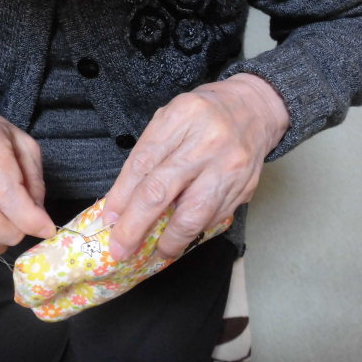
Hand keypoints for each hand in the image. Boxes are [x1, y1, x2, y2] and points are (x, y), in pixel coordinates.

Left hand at [103, 73, 289, 259]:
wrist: (253, 109)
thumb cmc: (203, 116)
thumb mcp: (170, 119)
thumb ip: (148, 155)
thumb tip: (122, 203)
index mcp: (181, 117)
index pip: (143, 163)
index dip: (121, 196)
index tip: (108, 219)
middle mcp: (207, 142)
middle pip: (161, 190)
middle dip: (136, 225)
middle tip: (120, 248)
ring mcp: (228, 167)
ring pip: (193, 213)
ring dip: (170, 240)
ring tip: (155, 252)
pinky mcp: (244, 187)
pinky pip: (214, 218)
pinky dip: (194, 232)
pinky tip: (181, 237)